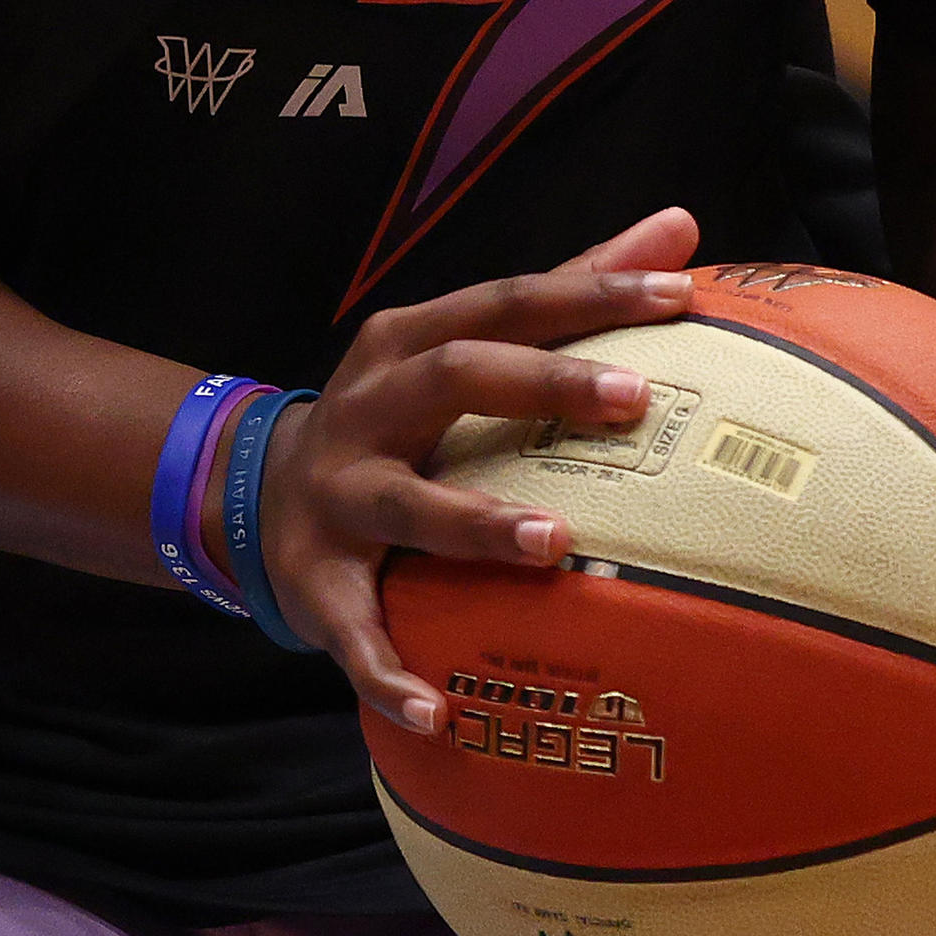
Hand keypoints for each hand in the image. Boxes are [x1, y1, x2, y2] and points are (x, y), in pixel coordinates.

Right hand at [262, 208, 701, 731]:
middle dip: (544, 384)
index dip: (590, 292)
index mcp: (409, 341)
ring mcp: (335, 495)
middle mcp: (368, 406)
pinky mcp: (315, 580)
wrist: (253, 491)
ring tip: (554, 545)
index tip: (678, 293)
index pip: (507, 301)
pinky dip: (388, 672)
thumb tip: (681, 225)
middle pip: (456, 377)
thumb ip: (570, 285)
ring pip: (405, 503)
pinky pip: (351, 630)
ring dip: (477, 524)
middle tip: (634, 401)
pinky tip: (437, 711)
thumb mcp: (464, 341)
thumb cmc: (403, 412)